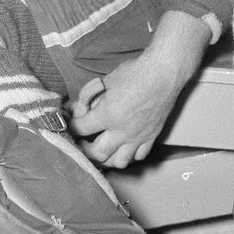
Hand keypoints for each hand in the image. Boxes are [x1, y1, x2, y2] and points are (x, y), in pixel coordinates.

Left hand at [70, 11, 209, 169]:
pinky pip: (139, 156)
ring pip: (119, 161)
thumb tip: (73, 108)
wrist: (164, 72)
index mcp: (107, 114)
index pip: (81, 129)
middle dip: (85, 150)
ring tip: (101, 150)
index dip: (71, 127)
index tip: (69, 126)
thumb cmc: (135, 73)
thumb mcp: (106, 82)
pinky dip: (129, 155)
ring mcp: (138, 136)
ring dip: (107, 159)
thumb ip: (87, 98)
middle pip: (97, 153)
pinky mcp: (151, 136)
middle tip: (81, 142)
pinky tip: (123, 147)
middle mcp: (122, 130)